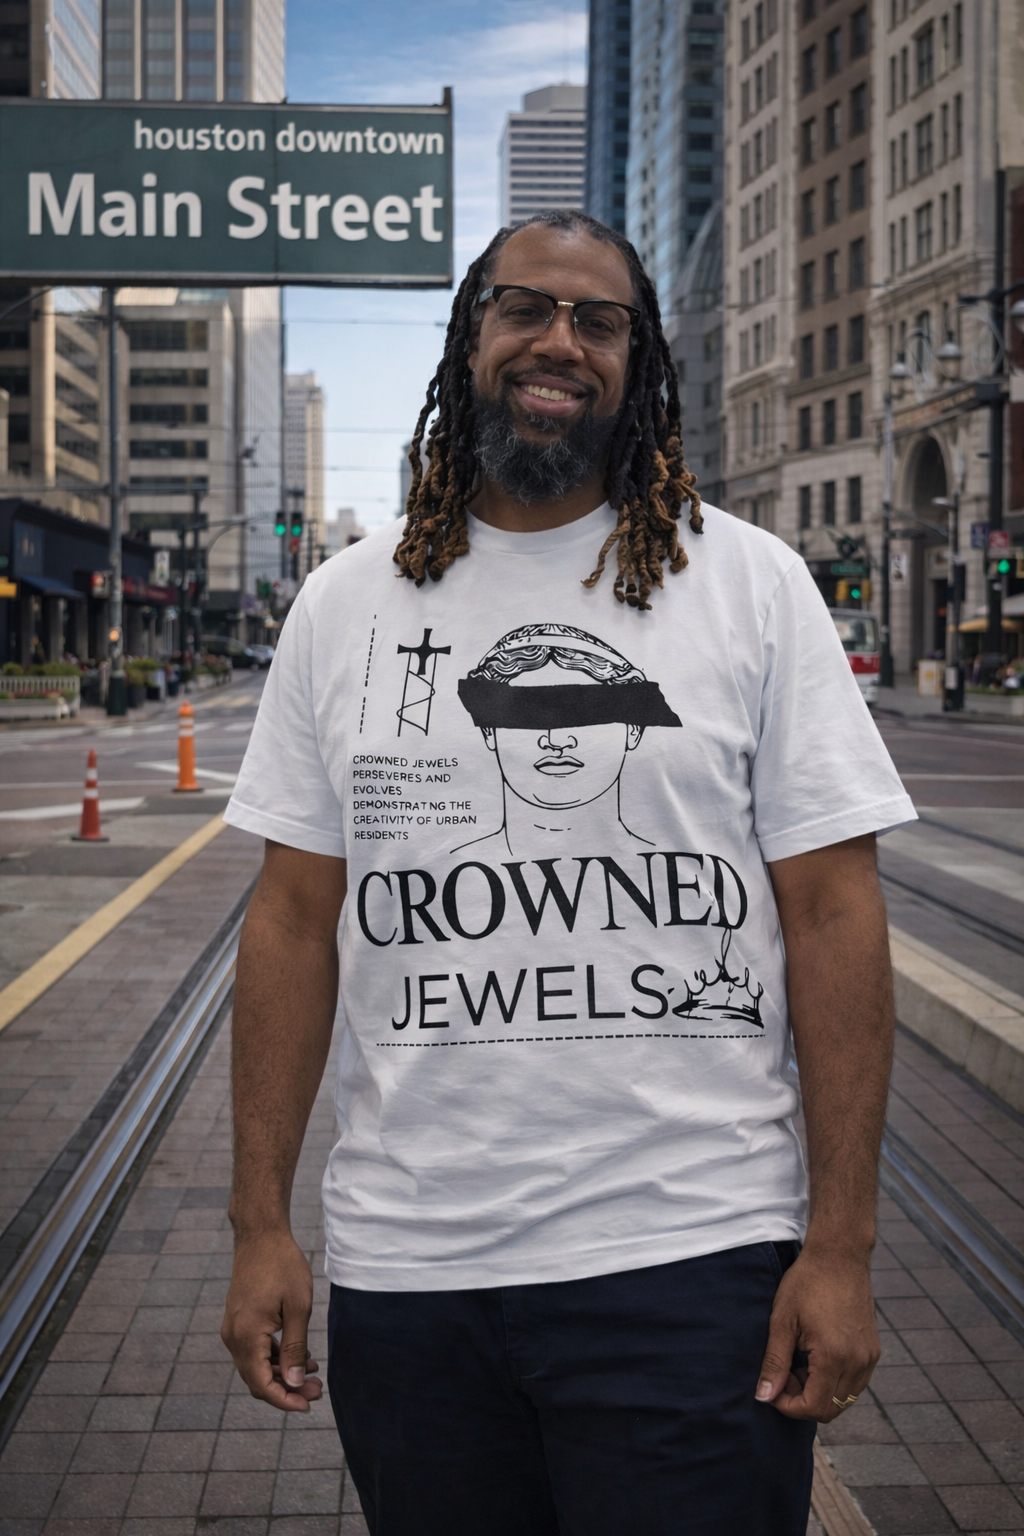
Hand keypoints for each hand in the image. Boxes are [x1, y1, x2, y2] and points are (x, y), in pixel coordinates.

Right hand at [221, 1230, 322, 1411]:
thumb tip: (295, 1384)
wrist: (261, 1235)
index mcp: (246, 1336)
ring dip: (283, 1374)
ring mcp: (233, 1329)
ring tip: (315, 1373)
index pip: (262, 1385)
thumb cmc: (283, 1266)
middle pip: (257, 1380)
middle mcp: (233, 1337)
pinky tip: (301, 1356)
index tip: (309, 1405)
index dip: (285, 1400)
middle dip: (288, 1390)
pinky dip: (275, 1358)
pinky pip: (254, 1351)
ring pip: (256, 1367)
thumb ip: (295, 1348)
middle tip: (318, 1390)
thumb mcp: (298, 1307)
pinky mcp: (238, 1321)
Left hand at [755, 1246, 880, 1420]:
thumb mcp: (782, 1321)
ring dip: (818, 1393)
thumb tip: (763, 1397)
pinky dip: (833, 1382)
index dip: (788, 1406)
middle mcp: (858, 1363)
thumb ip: (774, 1362)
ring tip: (797, 1364)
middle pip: (830, 1410)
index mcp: (834, 1357)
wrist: (839, 1255)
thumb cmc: (807, 1282)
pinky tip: (814, 1359)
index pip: (814, 1407)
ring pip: (844, 1399)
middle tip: (783, 1375)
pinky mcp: (873, 1351)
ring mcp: (869, 1358)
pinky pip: (854, 1383)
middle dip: (802, 1401)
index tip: (772, 1388)